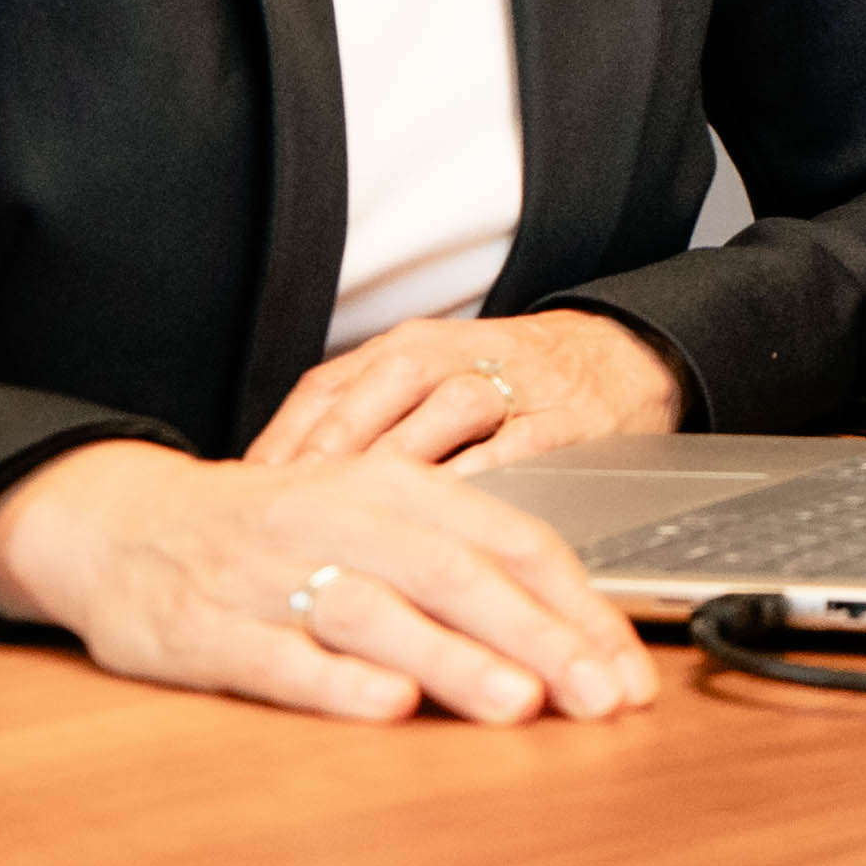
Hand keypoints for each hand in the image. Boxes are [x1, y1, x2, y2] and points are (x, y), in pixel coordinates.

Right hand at [0, 440, 659, 723]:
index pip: (506, 538)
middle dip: (537, 639)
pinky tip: (387, 707)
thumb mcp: (369, 520)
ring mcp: (267, 575)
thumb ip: (460, 569)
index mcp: (389, 485)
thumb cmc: (269, 531)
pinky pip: (278, 656)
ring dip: (450, 658)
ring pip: (373, 611)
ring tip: (516, 702)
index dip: (575, 607)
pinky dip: (335, 682)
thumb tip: (572, 641)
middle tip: (599, 696)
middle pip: (453, 574)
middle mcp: (334, 519)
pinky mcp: (205, 629)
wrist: (120, 521)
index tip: (628, 671)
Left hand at [250, 304, 689, 473]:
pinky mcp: (566, 420)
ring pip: (447, 408)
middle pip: (380, 390)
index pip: (329, 385)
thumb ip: (359, 424)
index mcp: (407, 348)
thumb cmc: (504, 386)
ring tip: (361, 514)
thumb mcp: (423, 385)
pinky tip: (451, 518)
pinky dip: (484, 477)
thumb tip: (273, 489)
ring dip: (403, 459)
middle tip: (294, 506)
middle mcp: (455, 356)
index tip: (247, 490)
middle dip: (334, 448)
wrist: (618, 358)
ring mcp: (514, 384)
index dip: (285, 437)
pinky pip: (519, 446)